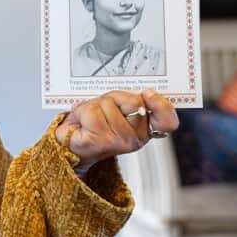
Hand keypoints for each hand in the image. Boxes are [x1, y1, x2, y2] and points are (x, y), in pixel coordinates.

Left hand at [55, 89, 178, 167]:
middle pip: (134, 102)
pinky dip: (82, 111)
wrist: (69, 142)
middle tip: (105, 107)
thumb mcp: (117, 106)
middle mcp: (135, 139)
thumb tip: (142, 94)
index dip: (162, 105)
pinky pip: (92, 112)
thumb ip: (131, 100)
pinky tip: (82, 121)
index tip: (149, 94)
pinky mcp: (100, 142)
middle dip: (115, 97)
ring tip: (90, 116)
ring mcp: (119, 142)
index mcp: (144, 129)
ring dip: (94, 105)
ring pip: (109, 104)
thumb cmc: (92, 124)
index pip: (167, 121)